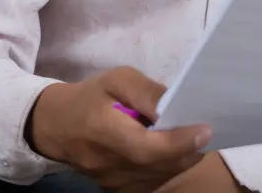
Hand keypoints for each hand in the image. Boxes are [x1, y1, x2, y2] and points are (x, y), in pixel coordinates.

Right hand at [26, 67, 208, 190]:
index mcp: (103, 131)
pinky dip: (169, 167)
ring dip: (181, 159)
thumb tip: (175, 104)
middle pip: (160, 166)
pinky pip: (153, 183)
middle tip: (205, 130)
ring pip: (160, 177)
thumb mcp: (116, 79)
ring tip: (189, 137)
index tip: (205, 129)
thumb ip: (147, 92)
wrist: (56, 126)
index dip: (179, 142)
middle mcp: (108, 164)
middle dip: (189, 150)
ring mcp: (112, 182)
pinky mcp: (117, 189)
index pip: (147, 147)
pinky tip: (172, 150)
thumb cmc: (90, 97)